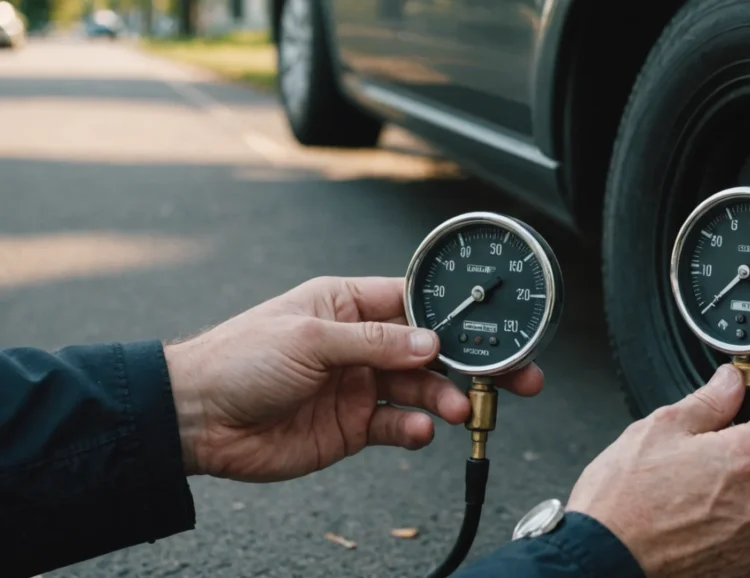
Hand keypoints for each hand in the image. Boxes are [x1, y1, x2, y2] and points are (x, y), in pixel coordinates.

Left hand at [165, 276, 543, 482]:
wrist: (198, 419)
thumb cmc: (240, 357)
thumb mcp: (308, 337)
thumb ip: (373, 341)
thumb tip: (430, 342)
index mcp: (348, 304)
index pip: (413, 302)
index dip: (451, 314)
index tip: (489, 324)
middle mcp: (361, 343)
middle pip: (430, 350)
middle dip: (470, 362)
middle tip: (511, 374)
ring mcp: (360, 385)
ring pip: (421, 389)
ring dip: (445, 398)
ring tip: (458, 410)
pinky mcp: (354, 426)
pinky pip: (398, 425)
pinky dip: (415, 428)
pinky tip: (421, 431)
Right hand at [566, 366, 749, 577]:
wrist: (606, 558)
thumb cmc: (623, 500)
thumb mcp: (661, 428)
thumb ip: (708, 400)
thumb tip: (731, 382)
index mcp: (746, 459)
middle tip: (744, 428)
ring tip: (715, 472)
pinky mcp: (749, 564)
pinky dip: (748, 511)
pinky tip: (710, 504)